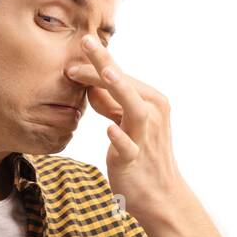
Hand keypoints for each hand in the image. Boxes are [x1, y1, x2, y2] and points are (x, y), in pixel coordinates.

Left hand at [68, 34, 187, 225]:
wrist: (159, 194)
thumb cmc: (140, 156)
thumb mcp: (124, 123)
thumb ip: (110, 103)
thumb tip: (90, 84)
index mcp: (150, 102)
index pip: (121, 76)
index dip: (99, 62)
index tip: (77, 47)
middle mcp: (152, 114)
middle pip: (125, 85)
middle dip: (104, 63)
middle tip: (85, 42)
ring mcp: (145, 137)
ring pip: (133, 109)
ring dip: (120, 90)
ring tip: (105, 73)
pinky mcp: (135, 160)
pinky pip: (129, 147)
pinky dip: (120, 138)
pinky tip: (109, 129)